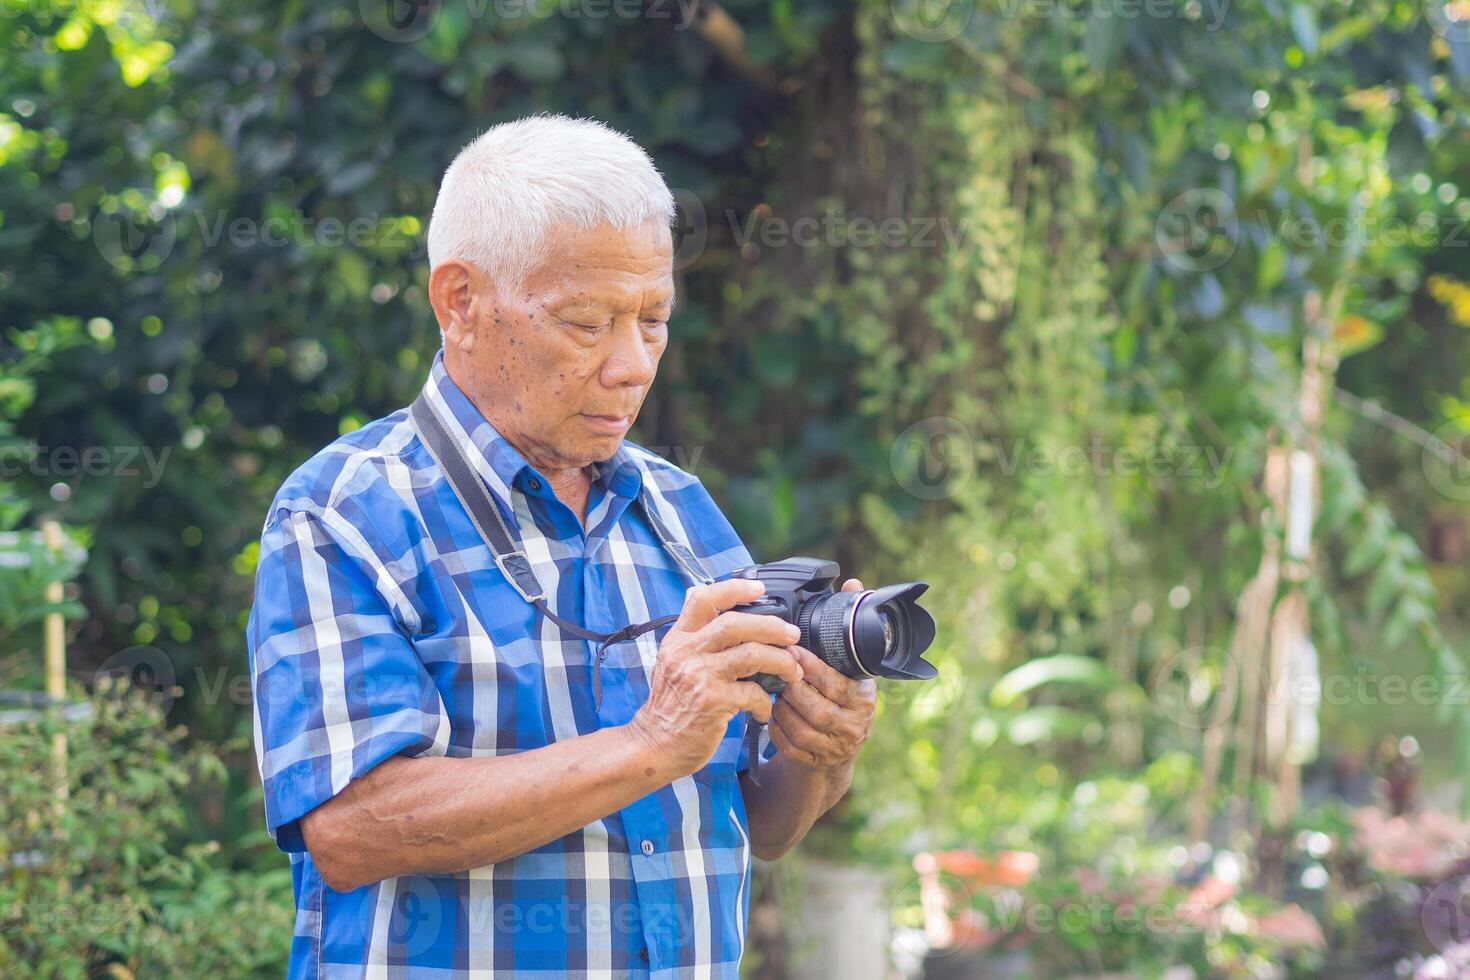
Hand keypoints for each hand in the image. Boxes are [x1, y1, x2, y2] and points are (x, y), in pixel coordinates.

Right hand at [627, 578, 803, 778]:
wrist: (653, 745)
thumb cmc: (669, 705)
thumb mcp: (670, 660)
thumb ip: (690, 633)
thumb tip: (702, 595)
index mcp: (678, 640)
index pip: (702, 599)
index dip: (733, 588)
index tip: (759, 588)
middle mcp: (686, 653)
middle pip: (735, 623)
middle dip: (771, 626)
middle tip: (792, 635)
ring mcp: (699, 677)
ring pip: (751, 655)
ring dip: (780, 661)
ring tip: (793, 671)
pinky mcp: (713, 703)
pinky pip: (752, 693)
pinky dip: (766, 701)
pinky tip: (766, 708)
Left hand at [769, 578, 877, 775]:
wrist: (835, 754)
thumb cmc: (836, 698)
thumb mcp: (846, 667)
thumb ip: (844, 628)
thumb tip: (852, 584)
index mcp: (864, 698)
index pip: (838, 683)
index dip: (813, 667)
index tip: (791, 650)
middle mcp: (855, 725)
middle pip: (818, 707)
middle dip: (792, 687)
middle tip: (772, 668)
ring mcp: (835, 748)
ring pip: (801, 727)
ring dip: (780, 707)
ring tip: (767, 688)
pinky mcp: (815, 764)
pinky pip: (789, 746)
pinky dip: (775, 728)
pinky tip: (767, 712)